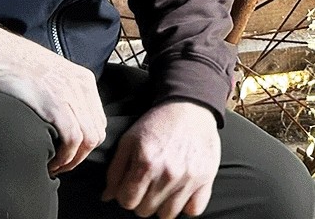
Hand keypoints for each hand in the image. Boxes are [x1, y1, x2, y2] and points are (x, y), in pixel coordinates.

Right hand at [0, 26, 105, 174]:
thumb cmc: (16, 68)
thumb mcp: (51, 78)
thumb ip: (63, 96)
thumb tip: (63, 123)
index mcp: (84, 80)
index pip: (98, 120)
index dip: (86, 143)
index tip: (70, 154)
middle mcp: (82, 86)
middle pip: (97, 132)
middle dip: (81, 155)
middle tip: (62, 164)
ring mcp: (70, 94)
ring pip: (89, 139)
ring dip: (73, 159)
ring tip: (56, 166)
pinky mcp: (55, 103)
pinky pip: (73, 138)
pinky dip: (65, 156)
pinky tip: (51, 162)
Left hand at [102, 100, 220, 218]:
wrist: (190, 107)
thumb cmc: (158, 122)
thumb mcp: (129, 140)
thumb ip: (115, 170)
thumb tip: (108, 196)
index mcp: (146, 163)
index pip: (127, 201)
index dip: (126, 194)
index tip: (132, 185)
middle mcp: (168, 173)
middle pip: (146, 210)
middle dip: (143, 199)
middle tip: (148, 184)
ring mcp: (189, 178)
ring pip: (168, 214)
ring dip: (162, 204)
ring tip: (164, 188)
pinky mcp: (206, 178)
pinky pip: (194, 209)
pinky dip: (187, 205)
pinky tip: (181, 192)